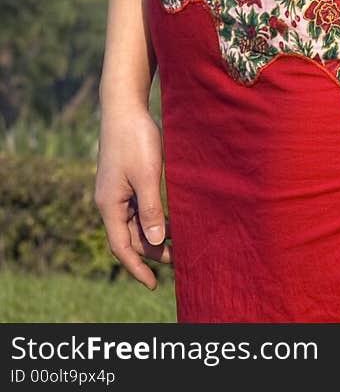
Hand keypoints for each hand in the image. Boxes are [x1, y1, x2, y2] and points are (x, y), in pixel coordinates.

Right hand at [93, 101, 171, 288]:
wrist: (124, 107)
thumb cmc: (135, 139)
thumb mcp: (147, 176)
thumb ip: (151, 210)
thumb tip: (155, 243)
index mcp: (110, 205)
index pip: (121, 248)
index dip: (136, 268)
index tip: (152, 284)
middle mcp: (109, 202)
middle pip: (130, 236)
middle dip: (151, 251)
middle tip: (179, 258)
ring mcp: (116, 190)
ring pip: (134, 222)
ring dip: (153, 234)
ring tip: (178, 241)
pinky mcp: (124, 179)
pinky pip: (137, 206)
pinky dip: (152, 216)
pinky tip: (169, 217)